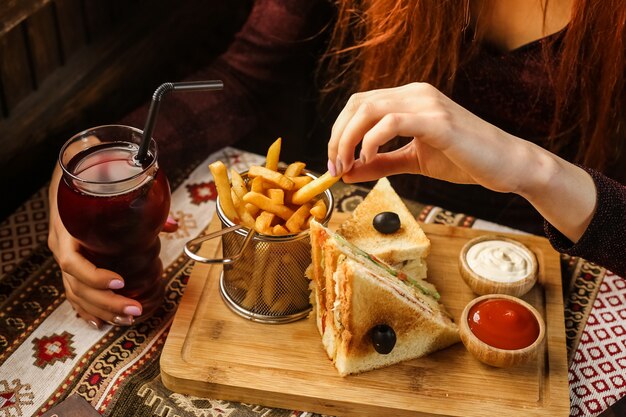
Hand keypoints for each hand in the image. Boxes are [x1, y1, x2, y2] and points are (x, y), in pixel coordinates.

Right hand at [48, 165, 177, 327]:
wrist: (71, 175)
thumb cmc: (93, 183)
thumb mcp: (112, 191)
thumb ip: (142, 208)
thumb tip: (173, 225)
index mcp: (67, 231)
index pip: (73, 262)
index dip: (94, 276)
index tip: (120, 281)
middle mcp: (62, 248)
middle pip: (77, 286)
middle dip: (106, 302)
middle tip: (135, 310)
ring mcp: (64, 258)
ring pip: (77, 294)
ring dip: (102, 310)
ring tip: (128, 319)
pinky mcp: (69, 266)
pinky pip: (74, 294)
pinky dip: (87, 310)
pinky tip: (101, 323)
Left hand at [327, 82, 532, 193]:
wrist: (506, 165)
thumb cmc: (464, 160)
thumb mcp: (413, 161)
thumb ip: (381, 163)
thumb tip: (347, 171)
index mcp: (410, 98)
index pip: (360, 104)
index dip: (339, 131)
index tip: (335, 161)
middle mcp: (417, 93)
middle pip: (358, 103)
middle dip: (337, 136)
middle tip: (335, 166)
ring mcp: (428, 104)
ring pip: (369, 108)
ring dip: (348, 139)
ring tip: (347, 165)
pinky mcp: (438, 121)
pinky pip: (392, 122)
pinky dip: (372, 141)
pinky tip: (368, 159)